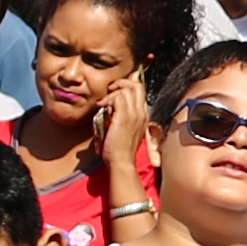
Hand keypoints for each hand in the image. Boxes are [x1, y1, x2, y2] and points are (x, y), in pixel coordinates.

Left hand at [93, 70, 157, 215]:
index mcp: (143, 115)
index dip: (129, 83)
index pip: (141, 90)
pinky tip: (102, 107)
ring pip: (127, 90)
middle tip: (110, 89)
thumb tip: (110, 104)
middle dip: (121, 83)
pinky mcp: (124, 117)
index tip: (116, 86)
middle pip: (137, 85)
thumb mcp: (124, 129)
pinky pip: (118, 97)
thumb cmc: (119, 149)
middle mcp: (142, 112)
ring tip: (103, 103)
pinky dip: (109, 99)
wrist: (121, 162)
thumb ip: (120, 115)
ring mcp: (135, 114)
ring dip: (112, 93)